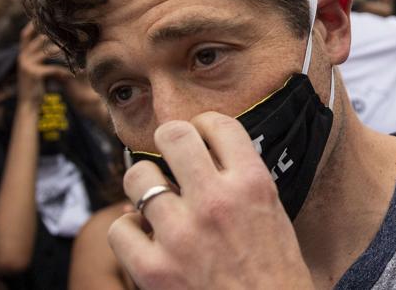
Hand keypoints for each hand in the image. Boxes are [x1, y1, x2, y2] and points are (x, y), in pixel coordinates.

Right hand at [16, 23, 70, 103]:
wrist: (28, 105)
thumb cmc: (34, 87)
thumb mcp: (33, 70)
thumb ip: (37, 57)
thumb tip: (49, 45)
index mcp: (22, 56)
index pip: (24, 35)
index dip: (32, 25)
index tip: (42, 17)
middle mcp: (22, 58)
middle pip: (38, 39)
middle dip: (51, 34)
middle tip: (66, 28)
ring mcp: (27, 65)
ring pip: (47, 52)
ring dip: (62, 50)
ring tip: (74, 48)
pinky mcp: (35, 73)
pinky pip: (53, 68)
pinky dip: (64, 71)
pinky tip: (74, 73)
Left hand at [109, 114, 313, 288]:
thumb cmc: (273, 271)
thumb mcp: (271, 213)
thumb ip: (238, 180)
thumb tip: (191, 159)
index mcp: (251, 184)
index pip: (218, 124)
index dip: (205, 127)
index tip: (201, 138)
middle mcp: (215, 201)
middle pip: (172, 135)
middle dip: (168, 141)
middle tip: (170, 157)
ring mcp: (181, 235)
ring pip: (138, 177)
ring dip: (145, 185)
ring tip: (156, 198)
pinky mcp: (154, 269)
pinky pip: (121, 227)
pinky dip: (130, 231)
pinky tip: (147, 238)